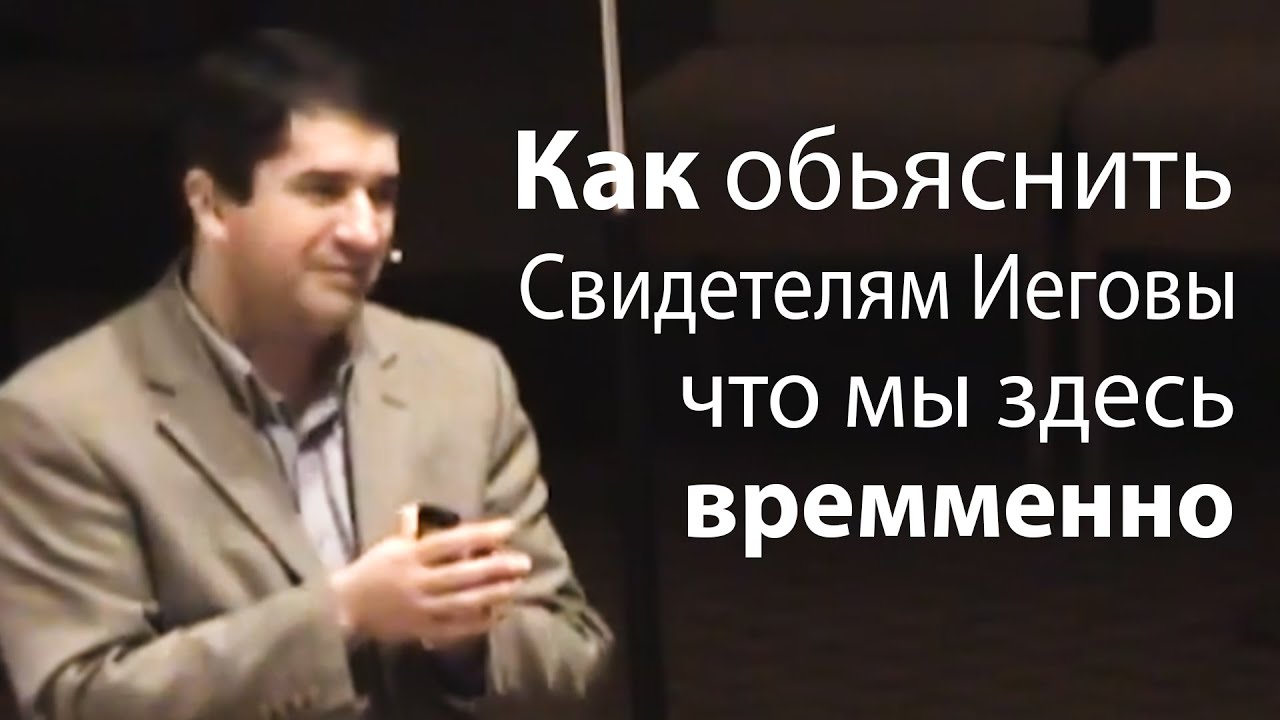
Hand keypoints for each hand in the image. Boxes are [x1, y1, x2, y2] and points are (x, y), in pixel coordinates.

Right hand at [329, 518, 531, 646]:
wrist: (345, 608)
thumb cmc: (371, 571)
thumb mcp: (389, 546)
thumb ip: (409, 530)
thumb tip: (420, 510)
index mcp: (409, 556)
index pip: (450, 542)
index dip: (480, 535)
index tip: (508, 527)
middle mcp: (417, 582)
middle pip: (462, 574)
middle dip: (495, 568)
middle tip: (524, 562)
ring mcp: (420, 608)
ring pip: (462, 602)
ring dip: (492, 595)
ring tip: (516, 587)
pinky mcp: (421, 630)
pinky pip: (453, 628)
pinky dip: (476, 623)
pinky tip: (496, 615)